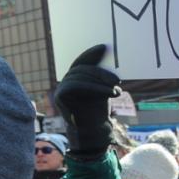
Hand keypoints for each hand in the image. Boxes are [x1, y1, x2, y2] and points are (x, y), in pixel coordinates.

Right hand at [52, 44, 119, 158]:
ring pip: (79, 77)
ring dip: (100, 83)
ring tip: (116, 91)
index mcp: (77, 78)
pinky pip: (74, 86)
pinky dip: (93, 88)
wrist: (93, 132)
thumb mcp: (104, 88)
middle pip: (82, 69)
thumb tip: (105, 48)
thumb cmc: (99, 111)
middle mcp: (67, 81)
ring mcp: (62, 89)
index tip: (105, 47)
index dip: (91, 53)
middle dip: (101, 73)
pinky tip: (109, 94)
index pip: (82, 61)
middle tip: (117, 81)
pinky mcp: (60, 97)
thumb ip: (101, 73)